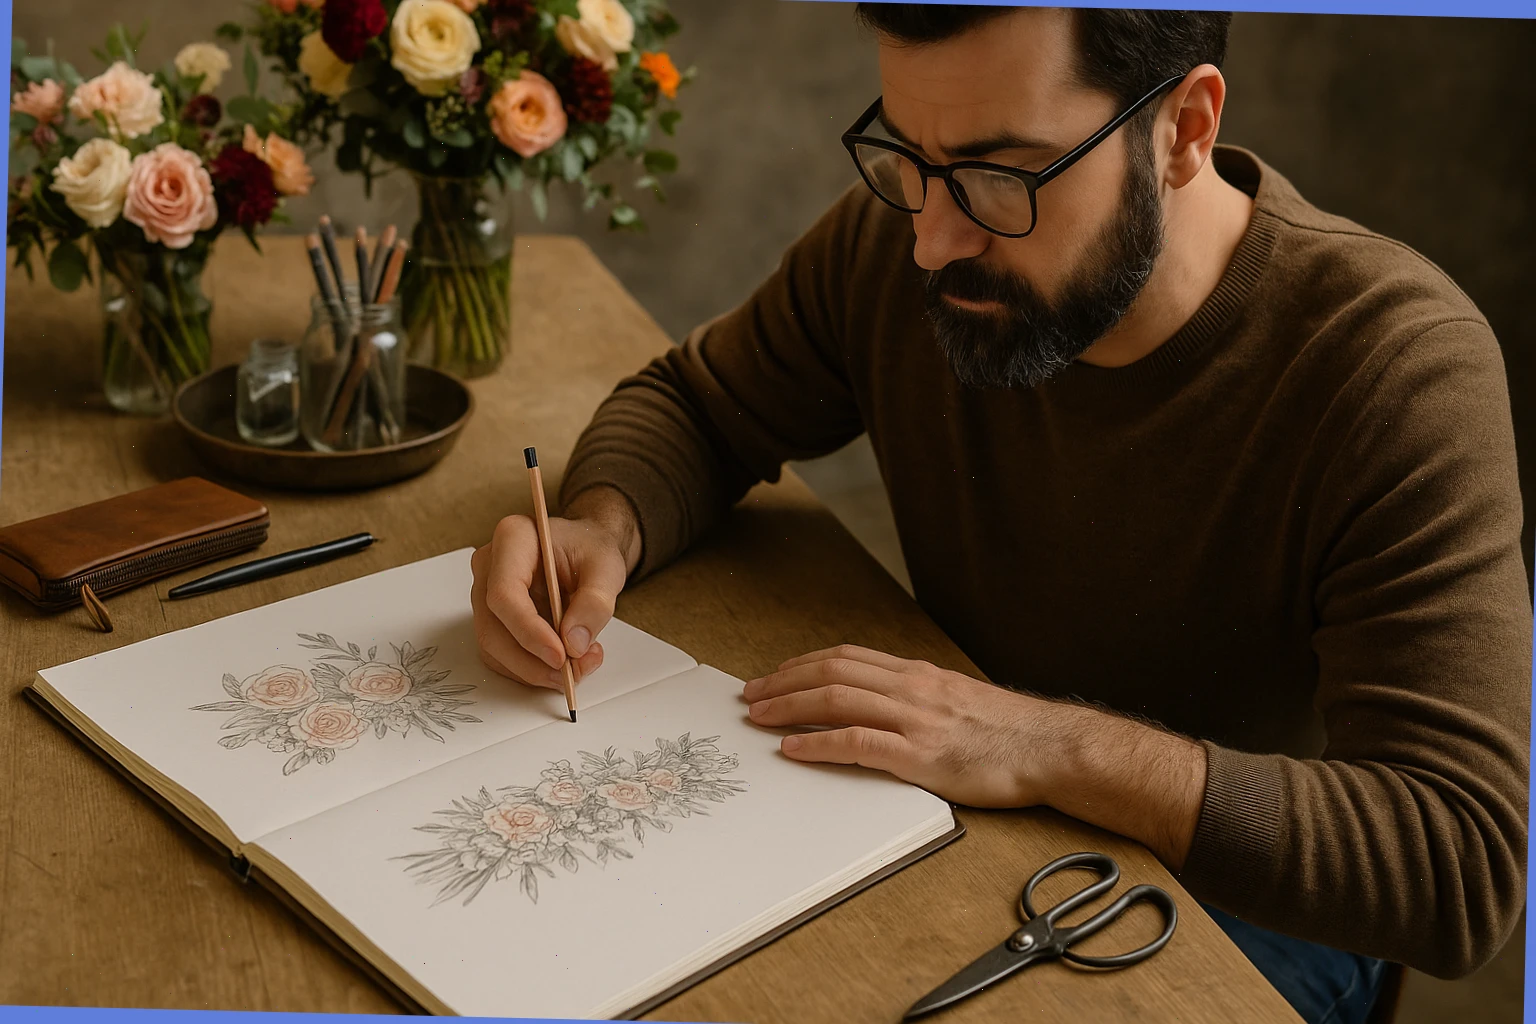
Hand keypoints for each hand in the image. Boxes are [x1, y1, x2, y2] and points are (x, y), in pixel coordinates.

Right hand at [471, 486, 640, 691]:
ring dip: (534, 670)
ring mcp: (484, 594)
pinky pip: (501, 654)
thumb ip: (595, 602)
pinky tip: (563, 664)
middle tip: (573, 673)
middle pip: (493, 627)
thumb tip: (575, 644)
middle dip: (533, 661)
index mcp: (512, 539)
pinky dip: (531, 669)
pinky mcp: (492, 618)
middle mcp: (489, 566)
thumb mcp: (606, 568)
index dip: (529, 631)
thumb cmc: (589, 550)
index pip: (505, 594)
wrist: (584, 551)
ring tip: (577, 667)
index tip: (561, 656)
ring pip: (494, 647)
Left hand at [742, 645, 1068, 807]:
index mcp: (918, 674)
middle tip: (751, 695)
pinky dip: (820, 743)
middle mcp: (912, 688)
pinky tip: (794, 747)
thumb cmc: (1007, 732)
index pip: (847, 657)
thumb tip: (881, 703)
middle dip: (784, 681)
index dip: (804, 664)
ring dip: (790, 706)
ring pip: (838, 700)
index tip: (777, 675)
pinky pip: (859, 743)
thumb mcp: (956, 699)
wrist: (1049, 748)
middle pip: (833, 672)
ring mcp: (916, 720)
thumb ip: (918, 697)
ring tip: (760, 716)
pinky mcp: (922, 756)